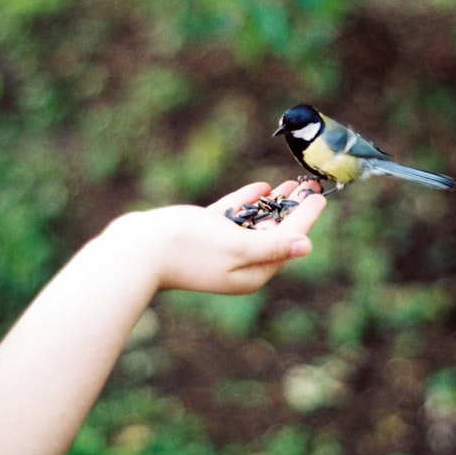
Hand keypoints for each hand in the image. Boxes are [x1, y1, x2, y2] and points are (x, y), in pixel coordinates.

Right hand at [107, 181, 325, 294]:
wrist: (135, 251)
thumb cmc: (185, 249)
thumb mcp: (235, 246)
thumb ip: (271, 245)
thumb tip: (307, 246)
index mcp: (252, 272)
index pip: (287, 241)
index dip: (306, 217)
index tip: (321, 196)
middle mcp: (240, 264)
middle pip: (276, 232)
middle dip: (294, 209)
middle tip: (311, 185)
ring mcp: (221, 249)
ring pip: (256, 223)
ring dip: (275, 202)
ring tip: (291, 182)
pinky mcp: (204, 235)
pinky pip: (234, 217)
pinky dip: (248, 202)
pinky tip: (261, 187)